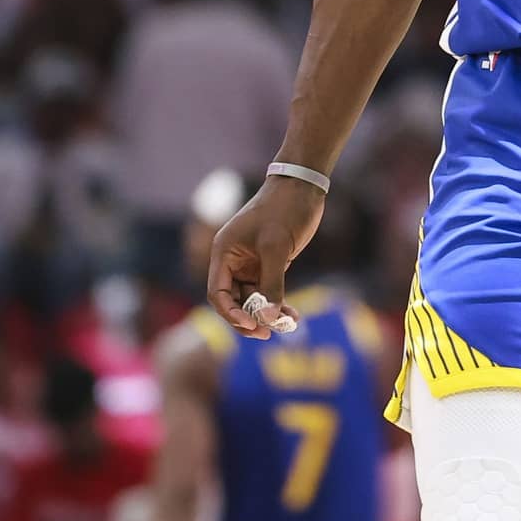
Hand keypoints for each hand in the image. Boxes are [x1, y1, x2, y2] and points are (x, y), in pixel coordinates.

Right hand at [207, 174, 325, 338]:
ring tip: (287, 325)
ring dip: (267, 314)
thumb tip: (267, 318)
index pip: (217, 294)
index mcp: (224, 253)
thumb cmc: (284, 209)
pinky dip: (278, 305)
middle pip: (233, 301)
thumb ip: (272, 284)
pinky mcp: (269, 264)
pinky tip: (293, 316)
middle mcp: (233, 261)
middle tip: (267, 334)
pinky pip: (268, 292)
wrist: (303, 186)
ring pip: (252, 299)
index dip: (231, 313)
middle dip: (249, 319)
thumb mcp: (277, 247)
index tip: (251, 325)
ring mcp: (251, 264)